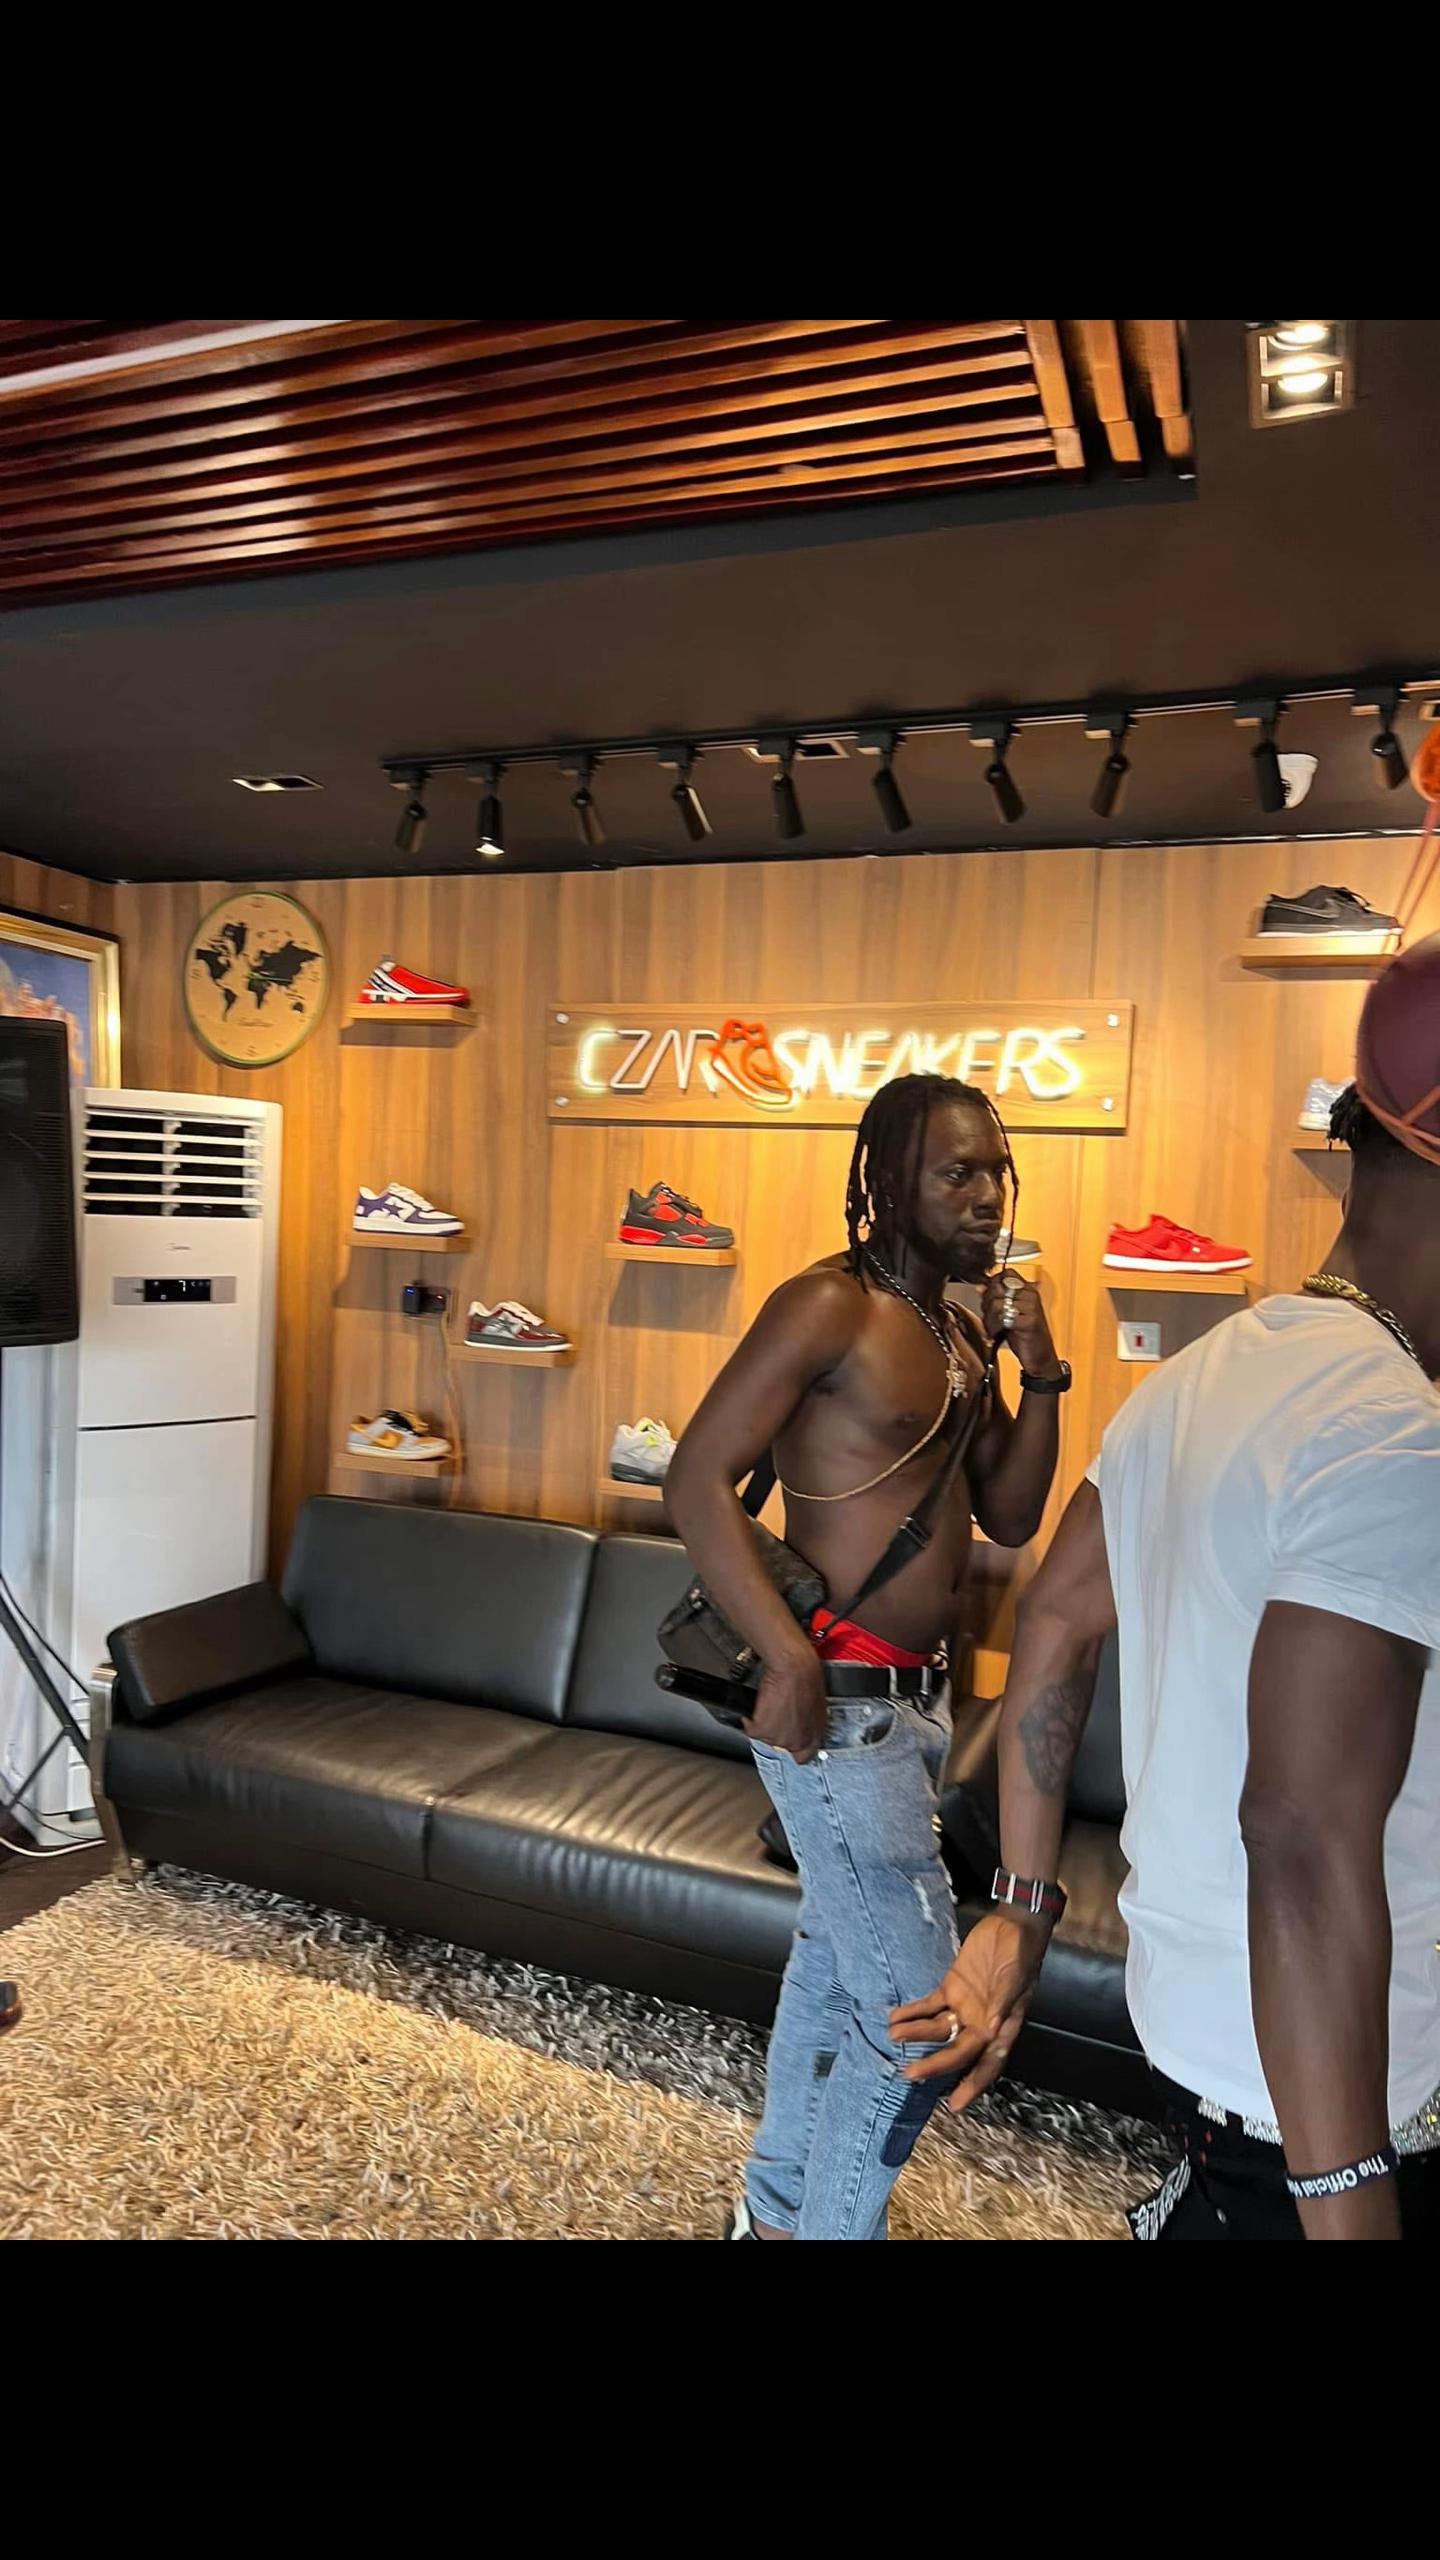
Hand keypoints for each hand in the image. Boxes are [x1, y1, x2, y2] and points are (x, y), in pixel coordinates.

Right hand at [745, 1647, 827, 1763]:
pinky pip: (750, 1730)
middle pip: (780, 1747)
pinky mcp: (763, 1730)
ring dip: (763, 1725)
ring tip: (769, 1707)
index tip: (787, 1742)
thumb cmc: (807, 1678)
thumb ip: (807, 1723)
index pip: (803, 1757)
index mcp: (814, 1736)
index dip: (793, 1748)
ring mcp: (779, 1738)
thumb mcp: (816, 1706)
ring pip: (764, 1738)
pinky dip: (749, 1720)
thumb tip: (800, 1724)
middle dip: (776, 1733)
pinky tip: (755, 1709)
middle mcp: (797, 1742)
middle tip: (775, 1717)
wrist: (793, 1667)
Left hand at [887, 1912, 1048, 2110]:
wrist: (1014, 1924)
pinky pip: (929, 2005)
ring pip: (937, 2029)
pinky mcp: (952, 1987)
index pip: (987, 2064)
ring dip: (916, 2033)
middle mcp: (981, 2023)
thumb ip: (1002, 2003)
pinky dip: (912, 2012)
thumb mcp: (1016, 1978)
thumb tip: (992, 2030)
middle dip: (933, 2064)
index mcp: (1002, 2028)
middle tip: (909, 2074)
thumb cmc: (1022, 1954)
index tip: (954, 2105)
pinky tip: (894, 2017)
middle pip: (955, 2051)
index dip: (972, 2085)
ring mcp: (964, 2006)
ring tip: (894, 2035)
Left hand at [981, 1271, 1059, 1379]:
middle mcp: (1031, 1295)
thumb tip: (981, 1286)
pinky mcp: (1030, 1322)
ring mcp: (1032, 1307)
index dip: (992, 1284)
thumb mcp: (1009, 1314)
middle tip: (989, 1317)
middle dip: (987, 1303)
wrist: (1041, 1356)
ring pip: (998, 1303)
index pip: (1006, 1274)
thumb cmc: (1025, 1335)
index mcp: (1028, 1289)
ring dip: (990, 1319)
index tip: (988, 1297)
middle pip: (997, 1287)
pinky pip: (1004, 1318)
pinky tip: (998, 1333)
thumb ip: (996, 1299)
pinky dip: (996, 1328)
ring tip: (993, 1327)